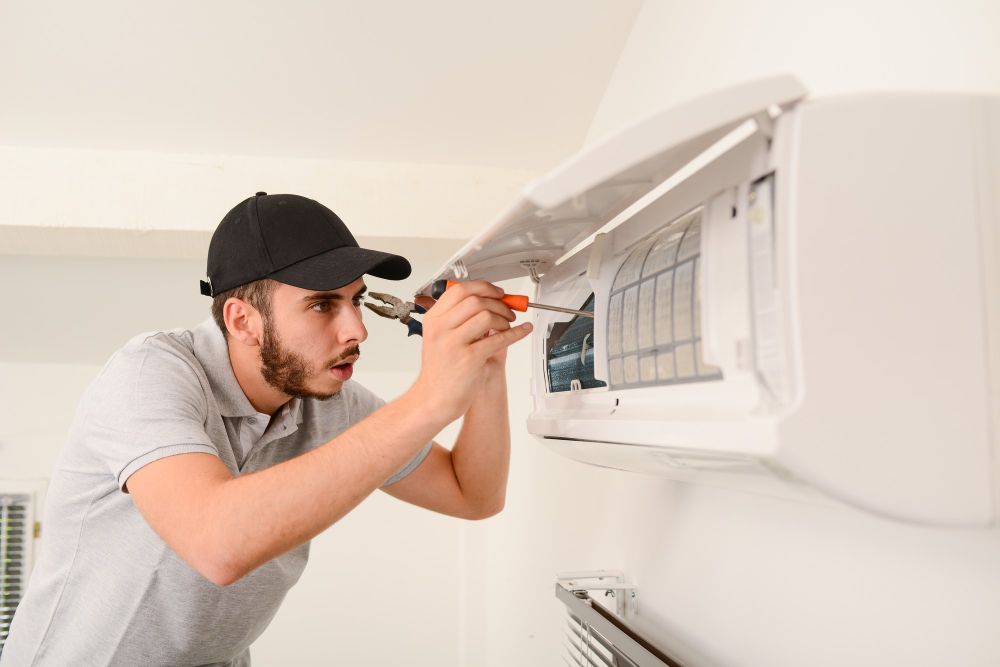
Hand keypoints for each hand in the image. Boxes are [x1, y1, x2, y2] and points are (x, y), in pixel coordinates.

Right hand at [409, 281, 531, 423]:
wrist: (433, 400)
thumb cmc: (440, 370)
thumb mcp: (439, 338)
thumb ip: (458, 320)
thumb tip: (488, 302)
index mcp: (433, 320)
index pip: (459, 290)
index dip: (484, 287)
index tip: (498, 292)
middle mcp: (441, 329)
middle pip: (475, 300)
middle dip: (498, 303)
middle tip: (508, 310)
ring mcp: (453, 343)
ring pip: (486, 316)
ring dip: (504, 319)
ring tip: (508, 326)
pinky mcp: (469, 359)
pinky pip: (498, 339)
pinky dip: (515, 333)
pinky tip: (523, 331)